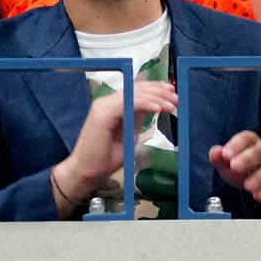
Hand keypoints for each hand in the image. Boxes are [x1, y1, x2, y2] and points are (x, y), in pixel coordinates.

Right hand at [60, 80, 176, 195]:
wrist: (85, 172)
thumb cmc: (105, 157)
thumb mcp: (129, 134)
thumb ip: (137, 118)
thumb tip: (153, 106)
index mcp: (112, 105)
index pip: (135, 90)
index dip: (154, 89)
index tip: (171, 91)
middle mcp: (106, 102)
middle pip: (136, 89)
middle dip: (159, 91)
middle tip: (175, 97)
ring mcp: (103, 106)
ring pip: (134, 94)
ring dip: (155, 97)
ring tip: (171, 104)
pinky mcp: (102, 114)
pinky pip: (128, 104)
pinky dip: (144, 104)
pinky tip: (157, 108)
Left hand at [209, 130, 260, 204]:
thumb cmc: (243, 168)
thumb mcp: (228, 163)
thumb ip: (220, 157)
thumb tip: (214, 152)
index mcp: (251, 142)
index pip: (246, 138)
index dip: (236, 145)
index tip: (225, 154)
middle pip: (259, 151)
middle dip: (247, 158)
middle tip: (234, 166)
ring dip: (258, 178)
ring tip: (247, 186)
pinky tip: (257, 196)